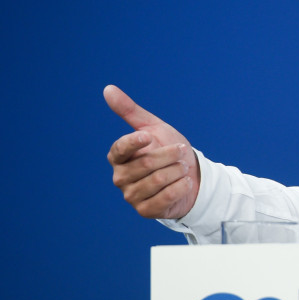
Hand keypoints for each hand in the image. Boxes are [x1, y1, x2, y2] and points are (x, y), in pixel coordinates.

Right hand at [104, 84, 198, 219]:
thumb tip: (108, 88)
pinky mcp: (145, 210)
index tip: (149, 137)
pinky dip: (181, 187)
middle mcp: (121, 177)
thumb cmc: (169, 149)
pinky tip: (185, 182)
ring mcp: (131, 195)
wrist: (190, 176)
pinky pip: (165, 197)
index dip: (134, 143)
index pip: (119, 149)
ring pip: (158, 180)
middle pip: (146, 164)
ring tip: (182, 168)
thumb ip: (130, 111)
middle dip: (170, 155)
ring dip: (178, 171)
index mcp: (119, 157)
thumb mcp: (153, 127)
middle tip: (181, 151)